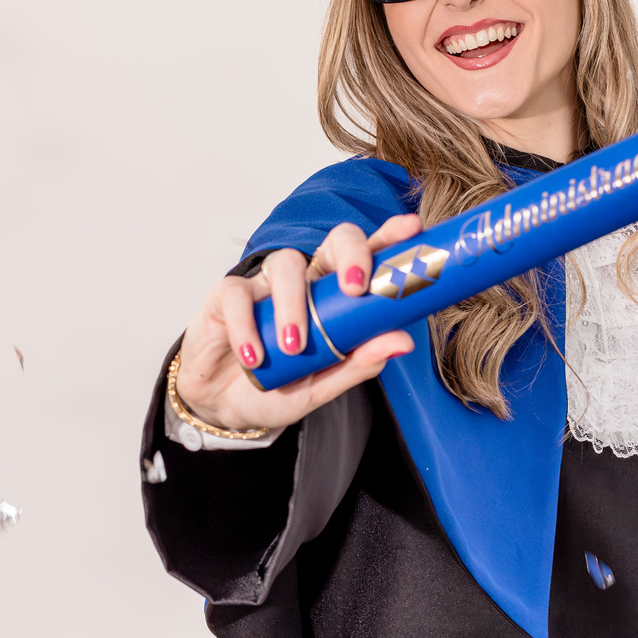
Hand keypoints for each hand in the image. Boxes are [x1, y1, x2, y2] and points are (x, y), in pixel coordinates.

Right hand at [174, 213, 423, 433]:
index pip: (367, 259)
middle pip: (333, 242)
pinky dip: (247, 327)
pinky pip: (239, 295)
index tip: (411, 228)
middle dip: (350, 255)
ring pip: (286, 264)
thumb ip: (360, 363)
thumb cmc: (279, 388)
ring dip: (293, 305)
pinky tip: (254, 357)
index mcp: (336, 297)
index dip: (388, 238)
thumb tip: (404, 341)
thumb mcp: (323, 385)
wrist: (227, 409)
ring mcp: (267, 285)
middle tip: (355, 288)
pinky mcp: (228, 295)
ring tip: (294, 346)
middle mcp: (306, 282)